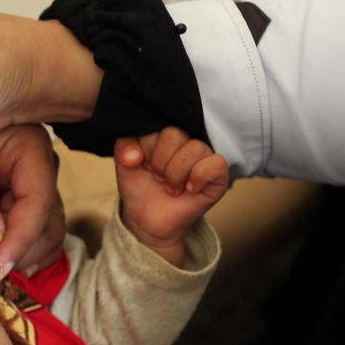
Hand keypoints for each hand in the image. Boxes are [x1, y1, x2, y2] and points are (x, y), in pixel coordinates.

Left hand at [0, 125, 63, 280]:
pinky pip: (28, 236)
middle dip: (14, 252)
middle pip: (45, 222)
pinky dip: (12, 255)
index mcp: (26, 145)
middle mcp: (36, 167)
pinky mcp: (15, 204)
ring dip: (13, 258)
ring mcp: (29, 187)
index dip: (19, 239)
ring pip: (41, 234)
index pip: (37, 200)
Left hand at [114, 127, 228, 266]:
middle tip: (158, 177)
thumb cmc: (140, 188)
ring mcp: (205, 156)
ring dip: (175, 174)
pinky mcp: (220, 174)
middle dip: (159, 162)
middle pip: (174, 134)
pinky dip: (198, 177)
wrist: (147, 220)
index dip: (145, 149)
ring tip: (171, 187)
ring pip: (195, 148)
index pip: (156, 124)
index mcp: (165, 132)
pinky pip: (216, 163)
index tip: (143, 164)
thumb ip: (124, 146)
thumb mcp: (123, 163)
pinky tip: (189, 189)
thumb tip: (134, 155)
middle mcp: (188, 139)